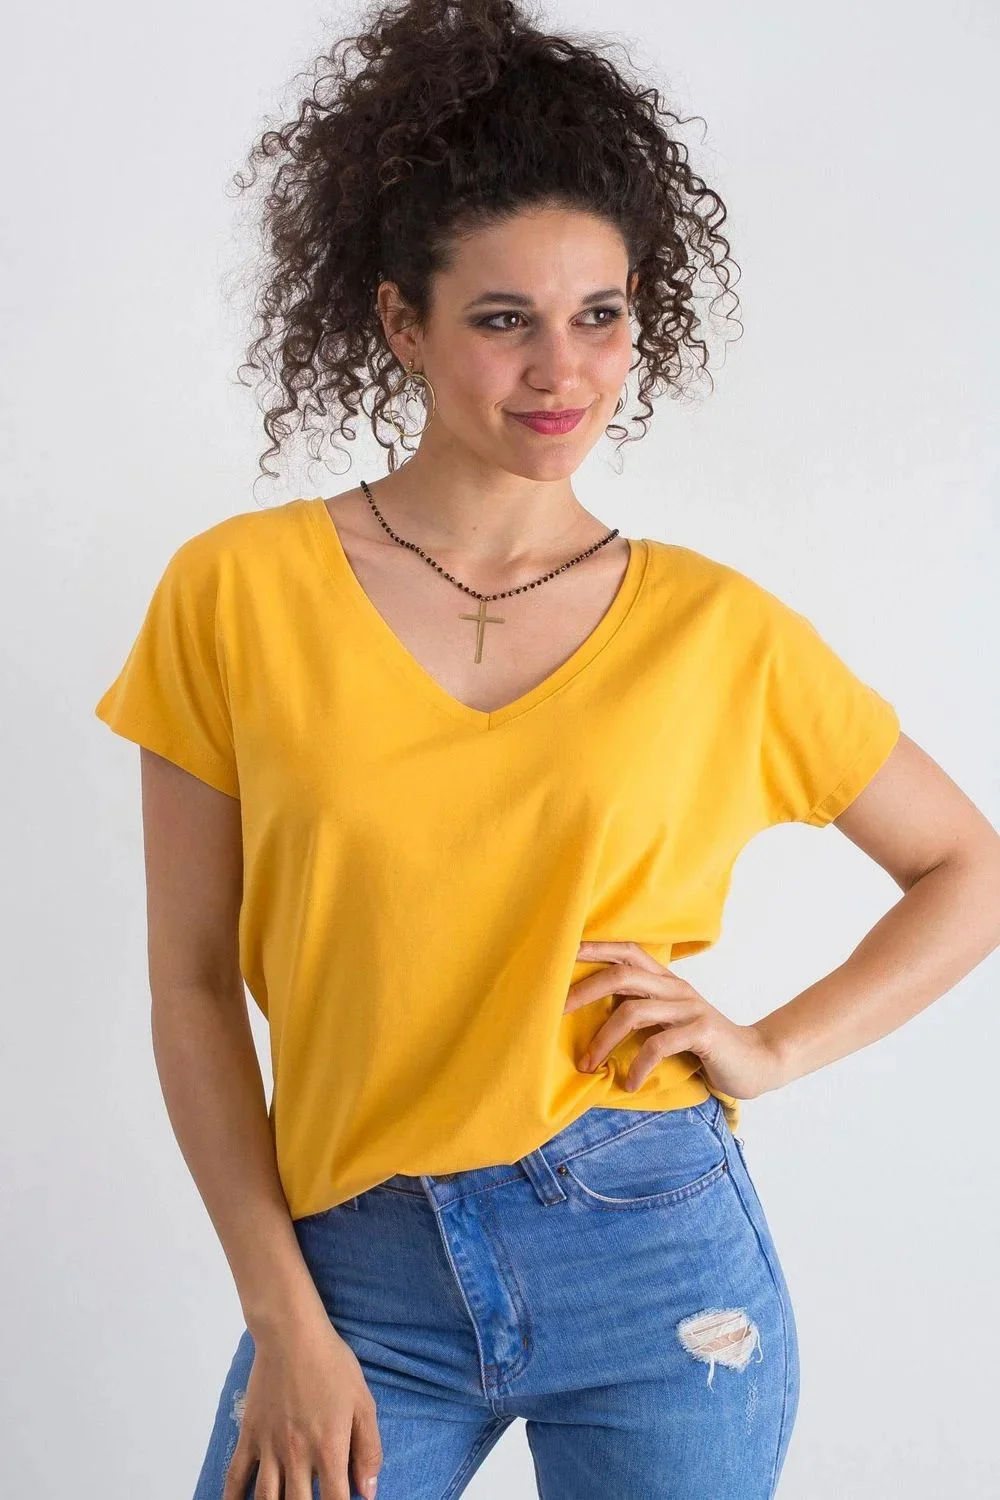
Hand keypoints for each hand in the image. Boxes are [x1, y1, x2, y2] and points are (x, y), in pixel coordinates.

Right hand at [223, 1312, 381, 1499]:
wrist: (292, 1335)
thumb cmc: (332, 1365)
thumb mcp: (363, 1403)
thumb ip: (369, 1450)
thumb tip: (368, 1491)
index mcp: (328, 1449)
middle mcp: (296, 1455)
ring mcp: (269, 1447)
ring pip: (266, 1499)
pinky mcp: (249, 1435)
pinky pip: (236, 1476)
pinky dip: (233, 1498)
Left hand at [564, 940, 783, 1100]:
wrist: (756, 1061)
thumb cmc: (703, 1045)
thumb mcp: (669, 1020)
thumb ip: (641, 1009)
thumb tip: (592, 1011)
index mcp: (666, 981)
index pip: (627, 951)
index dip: (595, 948)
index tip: (561, 955)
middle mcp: (676, 988)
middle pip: (622, 975)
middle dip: (584, 991)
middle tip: (555, 1013)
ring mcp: (690, 1008)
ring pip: (633, 1010)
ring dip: (603, 1039)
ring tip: (588, 1065)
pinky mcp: (702, 1033)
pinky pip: (659, 1044)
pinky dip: (638, 1064)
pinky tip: (629, 1083)